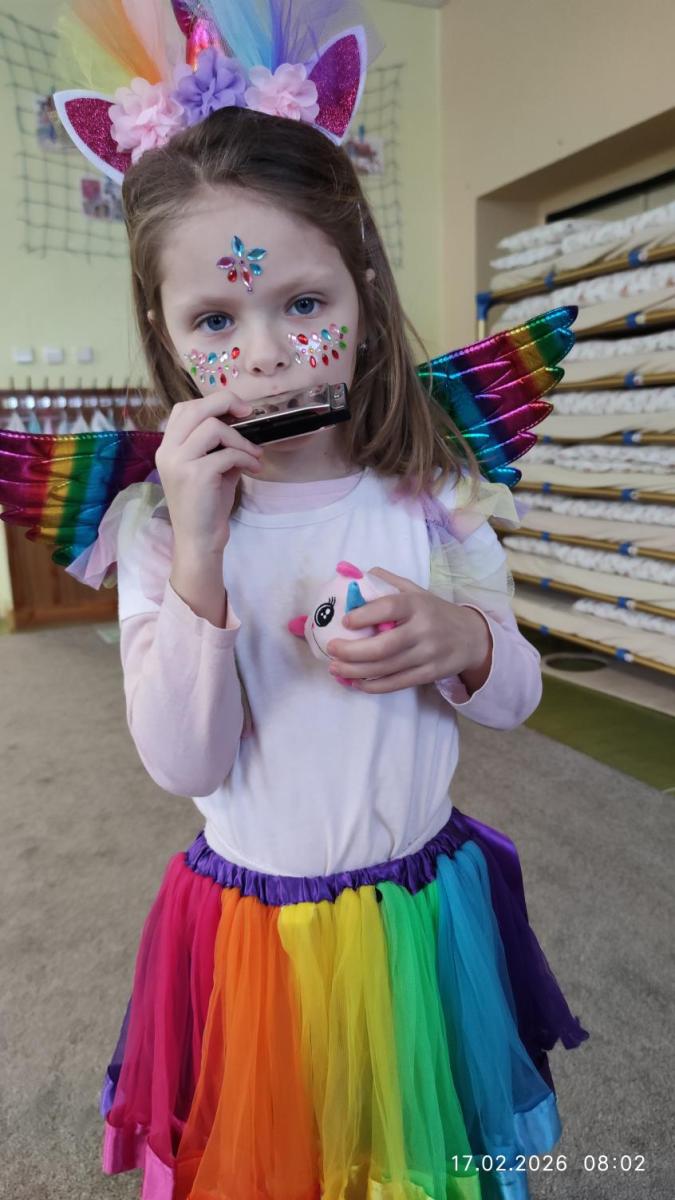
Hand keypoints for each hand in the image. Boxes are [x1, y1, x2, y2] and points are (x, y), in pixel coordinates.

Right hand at [155, 391, 263, 556]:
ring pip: (213, 428)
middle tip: (249, 413)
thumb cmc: (206, 505)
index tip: (237, 411)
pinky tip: (254, 468)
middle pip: (196, 408)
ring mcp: (178, 462)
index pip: (184, 408)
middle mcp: (167, 451)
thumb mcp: (210, 468)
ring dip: (241, 439)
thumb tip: (242, 423)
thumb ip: (218, 445)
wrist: (199, 539)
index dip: (212, 402)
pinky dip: (245, 458)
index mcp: (167, 447)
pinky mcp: (195, 475)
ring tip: (254, 454)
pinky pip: (227, 454)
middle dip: (227, 403)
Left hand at [325, 567, 492, 693]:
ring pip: (386, 668)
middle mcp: (424, 629)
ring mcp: (428, 654)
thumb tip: (352, 575)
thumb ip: (387, 582)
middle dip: (352, 651)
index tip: (345, 621)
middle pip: (384, 646)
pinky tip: (356, 682)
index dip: (365, 615)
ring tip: (335, 668)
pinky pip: (397, 683)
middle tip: (331, 650)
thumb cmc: (435, 612)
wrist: (472, 637)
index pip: (389, 608)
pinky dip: (373, 685)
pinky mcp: (429, 674)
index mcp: (418, 604)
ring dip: (355, 671)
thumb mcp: (416, 591)